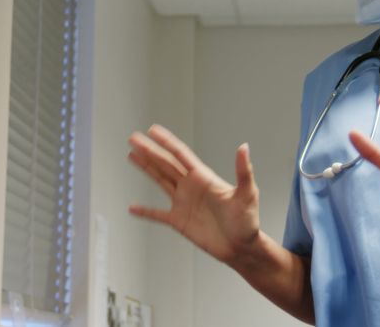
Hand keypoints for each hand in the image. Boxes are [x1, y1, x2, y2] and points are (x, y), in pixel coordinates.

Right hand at [127, 124, 260, 263]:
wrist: (242, 248)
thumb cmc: (248, 222)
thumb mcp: (247, 194)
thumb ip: (243, 171)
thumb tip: (244, 147)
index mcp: (204, 177)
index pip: (180, 155)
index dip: (166, 142)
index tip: (153, 131)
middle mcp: (191, 187)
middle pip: (165, 164)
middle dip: (149, 150)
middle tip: (134, 138)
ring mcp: (184, 203)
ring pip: (160, 181)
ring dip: (146, 168)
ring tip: (132, 156)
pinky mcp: (179, 221)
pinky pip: (158, 214)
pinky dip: (145, 211)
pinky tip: (133, 208)